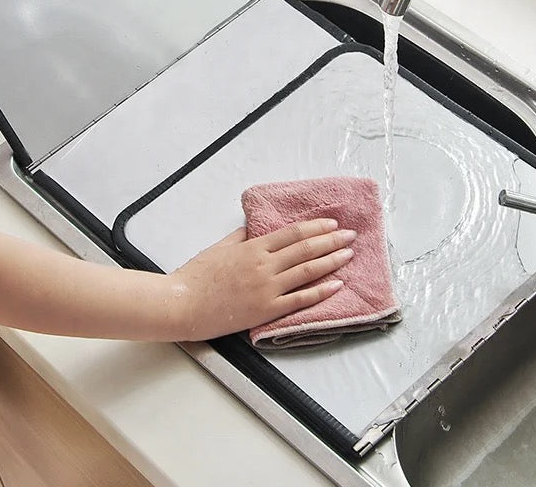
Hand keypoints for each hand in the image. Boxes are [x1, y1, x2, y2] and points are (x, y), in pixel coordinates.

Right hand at [169, 219, 355, 340]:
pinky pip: (300, 299)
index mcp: (253, 247)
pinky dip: (321, 291)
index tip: (332, 224)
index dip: (316, 227)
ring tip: (349, 255)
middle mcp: (264, 265)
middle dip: (332, 241)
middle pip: (305, 249)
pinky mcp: (266, 310)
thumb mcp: (220, 247)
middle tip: (352, 236)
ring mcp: (267, 288)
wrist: (183, 303)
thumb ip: (241, 238)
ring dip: (332, 261)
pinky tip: (337, 284)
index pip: (292, 233)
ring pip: (308, 271)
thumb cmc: (197, 275)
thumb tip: (255, 230)